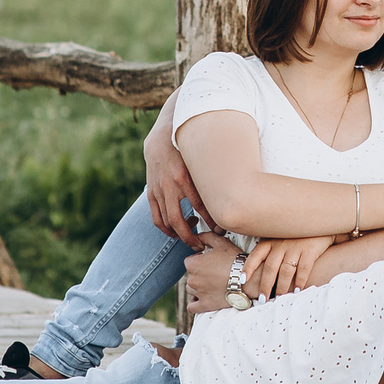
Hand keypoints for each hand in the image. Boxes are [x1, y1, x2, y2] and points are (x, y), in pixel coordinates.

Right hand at [146, 114, 212, 246]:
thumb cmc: (189, 150)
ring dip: (178, 234)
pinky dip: (166, 228)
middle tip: (202, 245)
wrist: (162, 138)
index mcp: (184, 176)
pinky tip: (177, 229)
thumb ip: (213, 178)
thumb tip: (232, 195)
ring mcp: (158, 189)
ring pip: (166, 222)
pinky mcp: (151, 192)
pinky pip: (156, 217)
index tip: (221, 230)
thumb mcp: (202, 161)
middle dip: (190, 237)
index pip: (200, 206)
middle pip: (178, 220)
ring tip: (192, 235)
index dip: (211, 221)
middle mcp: (169, 185)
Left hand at [182, 237, 240, 309]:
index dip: (200, 259)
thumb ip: (205, 236)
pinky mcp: (205, 305)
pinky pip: (192, 306)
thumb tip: (196, 237)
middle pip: (191, 275)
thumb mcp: (220, 242)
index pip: (189, 261)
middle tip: (215, 272)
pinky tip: (202, 298)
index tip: (211, 261)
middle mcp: (192, 279)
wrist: (248, 279)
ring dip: (199, 287)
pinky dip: (195, 303)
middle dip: (200, 273)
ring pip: (191, 290)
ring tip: (213, 284)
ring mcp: (198, 294)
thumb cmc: (235, 259)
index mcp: (193, 264)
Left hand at [244, 235, 339, 299]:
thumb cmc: (297, 232)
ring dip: (282, 287)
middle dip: (265, 285)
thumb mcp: (280, 234)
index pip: (256, 255)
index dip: (248, 268)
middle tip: (263, 299)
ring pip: (286, 271)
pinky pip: (304, 269)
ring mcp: (296, 247)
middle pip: (270, 268)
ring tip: (279, 298)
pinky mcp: (310, 250)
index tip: (242, 281)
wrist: (320, 220)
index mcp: (271, 240)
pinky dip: (300, 281)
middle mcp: (281, 244)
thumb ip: (271, 247)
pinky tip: (298, 290)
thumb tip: (261, 268)